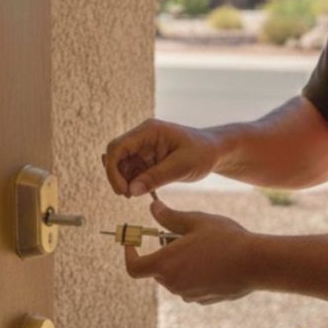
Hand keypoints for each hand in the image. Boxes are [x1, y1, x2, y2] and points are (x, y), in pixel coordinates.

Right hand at [102, 119, 219, 196]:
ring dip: (124, 181)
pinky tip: (143, 191)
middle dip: (117, 177)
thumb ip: (156, 177)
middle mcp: (142, 137)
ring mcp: (143, 147)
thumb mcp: (182, 166)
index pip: (117, 147)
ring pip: (121, 165)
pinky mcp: (147, 158)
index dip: (113, 170)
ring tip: (136, 195)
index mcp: (149, 131)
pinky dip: (133, 182)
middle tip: (128, 196)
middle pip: (115, 156)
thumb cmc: (202, 153)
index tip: (123, 191)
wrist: (215, 151)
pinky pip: (132, 171)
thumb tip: (130, 191)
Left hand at [124, 199, 256, 303]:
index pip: (134, 267)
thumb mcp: (196, 221)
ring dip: (181, 262)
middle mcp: (173, 284)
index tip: (132, 243)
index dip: (129, 255)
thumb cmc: (225, 239)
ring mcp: (189, 294)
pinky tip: (214, 260)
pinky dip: (194, 273)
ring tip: (202, 244)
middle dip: (163, 252)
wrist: (255, 264)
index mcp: (166, 264)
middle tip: (182, 234)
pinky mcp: (203, 299)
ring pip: (175, 277)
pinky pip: (190, 285)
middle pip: (157, 269)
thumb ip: (169, 217)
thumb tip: (153, 208)